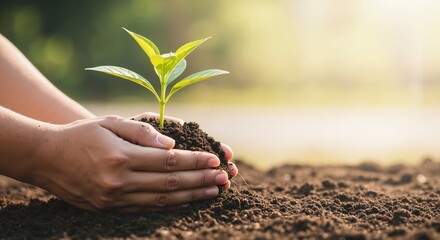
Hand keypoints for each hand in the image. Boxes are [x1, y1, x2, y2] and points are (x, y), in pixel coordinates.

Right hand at [29, 115, 236, 211]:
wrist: (45, 158)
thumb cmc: (81, 135)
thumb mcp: (110, 122)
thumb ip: (143, 131)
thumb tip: (172, 145)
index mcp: (122, 156)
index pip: (169, 161)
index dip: (195, 161)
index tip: (216, 160)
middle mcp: (120, 181)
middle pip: (171, 182)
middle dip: (201, 180)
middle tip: (225, 179)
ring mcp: (114, 198)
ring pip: (162, 199)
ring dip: (191, 195)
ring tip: (213, 192)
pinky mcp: (109, 208)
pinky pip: (147, 208)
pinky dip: (170, 206)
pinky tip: (186, 201)